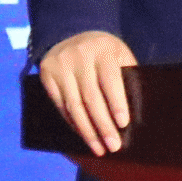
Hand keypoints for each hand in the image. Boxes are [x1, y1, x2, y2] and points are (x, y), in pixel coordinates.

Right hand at [38, 30, 136, 155]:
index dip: (116, 103)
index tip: (123, 124)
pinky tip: (83, 135)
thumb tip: (135, 113)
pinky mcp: (47, 75)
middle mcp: (79, 57)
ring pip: (74, 105)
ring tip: (98, 148)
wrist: (72, 32)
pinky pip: (60, 105)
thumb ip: (126, 76)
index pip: (110, 80)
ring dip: (87, 130)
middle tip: (113, 146)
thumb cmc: (106, 52)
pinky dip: (73, 123)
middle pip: (91, 97)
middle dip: (103, 125)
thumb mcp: (119, 55)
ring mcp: (60, 66)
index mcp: (103, 50)